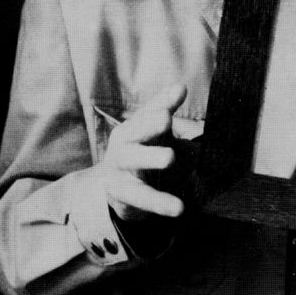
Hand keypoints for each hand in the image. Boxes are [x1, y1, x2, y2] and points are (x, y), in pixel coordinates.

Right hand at [98, 84, 186, 221]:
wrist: (114, 188)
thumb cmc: (142, 151)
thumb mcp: (154, 131)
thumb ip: (166, 109)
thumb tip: (181, 87)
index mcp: (133, 126)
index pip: (148, 111)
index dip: (163, 102)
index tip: (180, 91)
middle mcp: (123, 144)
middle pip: (135, 131)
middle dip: (149, 124)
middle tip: (167, 119)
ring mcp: (120, 169)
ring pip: (134, 161)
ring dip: (151, 158)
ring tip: (170, 158)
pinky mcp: (123, 195)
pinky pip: (142, 197)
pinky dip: (160, 202)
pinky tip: (179, 207)